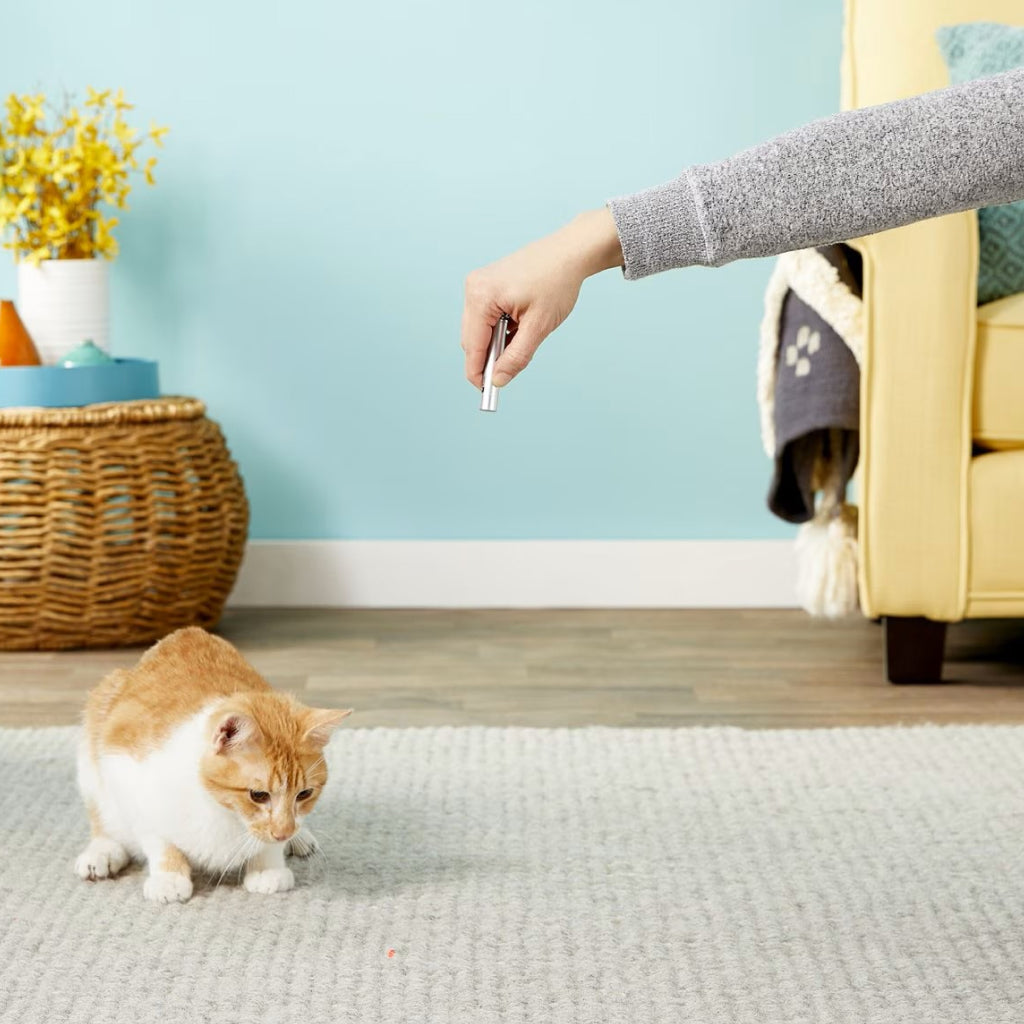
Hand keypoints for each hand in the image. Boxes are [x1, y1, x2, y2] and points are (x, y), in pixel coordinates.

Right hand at [461, 208, 622, 389]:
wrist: (570, 252)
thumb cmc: (557, 282)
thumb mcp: (538, 327)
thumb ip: (516, 357)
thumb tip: (498, 380)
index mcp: (481, 296)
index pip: (472, 345)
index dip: (477, 372)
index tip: (485, 392)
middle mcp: (473, 287)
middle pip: (472, 338)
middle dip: (488, 357)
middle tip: (508, 372)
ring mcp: (478, 284)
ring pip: (479, 329)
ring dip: (496, 343)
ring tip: (523, 339)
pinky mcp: (486, 284)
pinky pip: (485, 317)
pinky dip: (499, 329)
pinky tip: (519, 327)